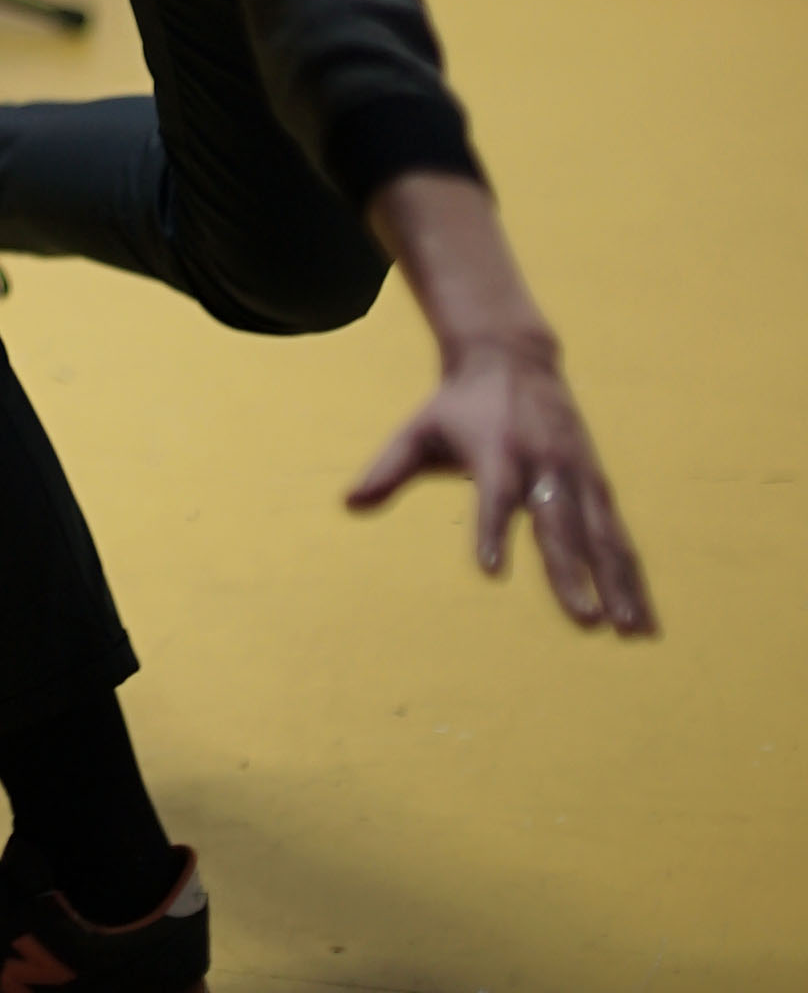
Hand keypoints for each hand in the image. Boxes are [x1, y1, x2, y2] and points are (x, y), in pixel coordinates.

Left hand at [356, 165, 656, 638]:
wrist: (513, 358)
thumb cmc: (458, 407)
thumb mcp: (419, 430)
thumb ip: (387, 468)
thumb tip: (349, 503)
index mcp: (498, 450)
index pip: (494, 495)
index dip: (491, 531)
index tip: (489, 572)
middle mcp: (545, 463)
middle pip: (560, 525)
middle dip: (573, 574)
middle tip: (586, 621)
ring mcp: (578, 475)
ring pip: (603, 537)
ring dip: (619, 586)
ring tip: (631, 634)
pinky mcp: (598, 486)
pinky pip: (619, 539)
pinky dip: (633, 580)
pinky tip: (645, 625)